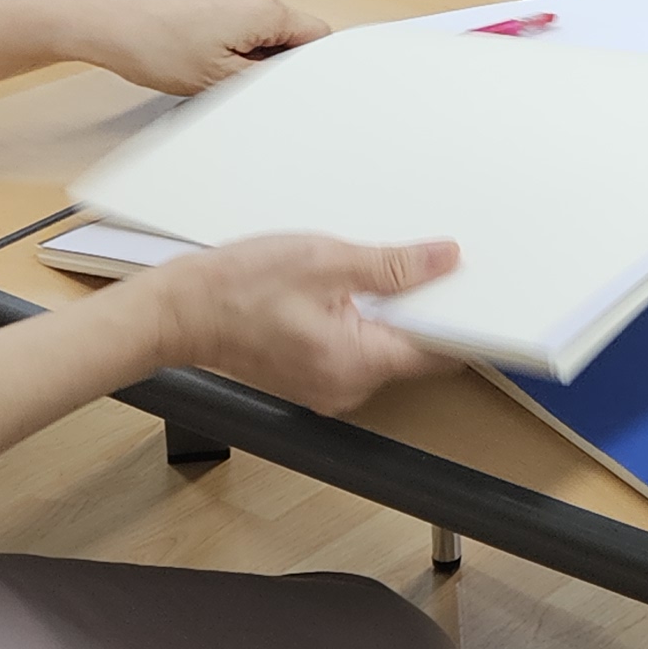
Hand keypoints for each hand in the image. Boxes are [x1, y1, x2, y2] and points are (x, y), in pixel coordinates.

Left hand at [55, 0, 326, 94]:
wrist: (100, 18)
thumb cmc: (151, 45)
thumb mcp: (219, 80)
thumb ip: (265, 78)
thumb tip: (288, 78)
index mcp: (264, 9)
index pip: (316, 35)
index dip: (305, 66)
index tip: (284, 86)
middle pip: (284, 28)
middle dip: (266, 59)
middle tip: (233, 83)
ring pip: (252, 22)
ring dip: (240, 47)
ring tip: (202, 67)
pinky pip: (225, 13)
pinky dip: (216, 34)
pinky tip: (186, 51)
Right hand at [143, 233, 459, 416]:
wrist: (177, 311)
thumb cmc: (236, 289)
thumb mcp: (326, 261)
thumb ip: (393, 265)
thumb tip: (443, 260)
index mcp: (357, 363)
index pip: (438, 353)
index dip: (460, 319)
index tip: (470, 292)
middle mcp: (347, 388)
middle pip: (410, 350)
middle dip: (416, 308)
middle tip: (409, 264)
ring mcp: (327, 388)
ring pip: (380, 348)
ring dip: (382, 313)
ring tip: (355, 276)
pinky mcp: (311, 378)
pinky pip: (353, 350)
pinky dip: (356, 322)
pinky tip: (335, 292)